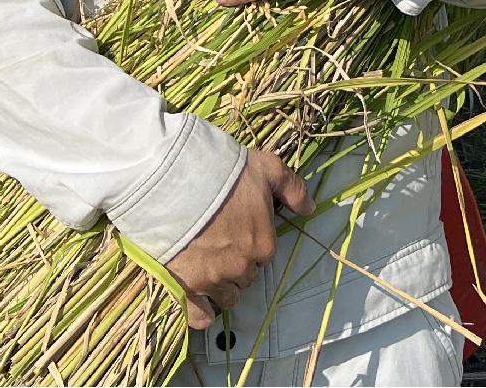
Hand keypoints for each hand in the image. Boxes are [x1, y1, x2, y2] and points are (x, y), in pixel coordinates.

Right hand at [164, 149, 311, 327]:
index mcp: (263, 244)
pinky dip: (202, 312)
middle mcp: (241, 267)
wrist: (175, 181)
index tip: (237, 228)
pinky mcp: (186, 288)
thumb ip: (293, 189)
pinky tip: (200, 299)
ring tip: (206, 264)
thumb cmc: (224, 172)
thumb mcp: (267, 169)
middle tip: (219, 241)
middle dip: (237, 262)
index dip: (251, 241)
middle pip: (246, 276)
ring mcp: (213, 280)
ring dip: (222, 285)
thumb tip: (310, 208)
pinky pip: (201, 317)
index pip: (264, 254)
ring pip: (227, 296)